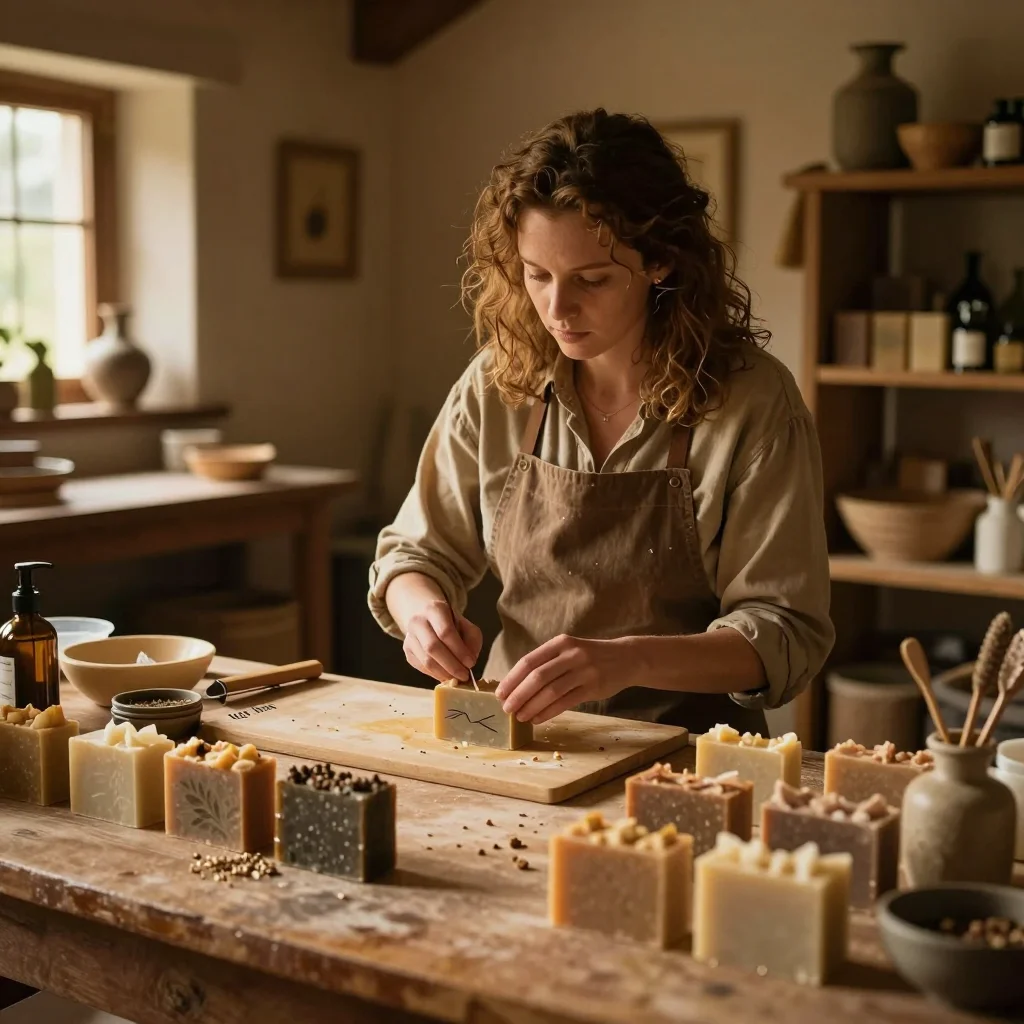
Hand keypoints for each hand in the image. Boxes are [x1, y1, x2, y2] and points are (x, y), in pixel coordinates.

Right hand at [402, 599, 482, 682]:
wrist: (425, 616)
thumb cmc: (450, 623)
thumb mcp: (466, 625)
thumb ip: (472, 641)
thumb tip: (469, 661)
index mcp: (435, 610)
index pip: (446, 632)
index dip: (459, 650)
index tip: (471, 663)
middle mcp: (418, 622)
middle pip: (433, 647)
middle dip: (451, 665)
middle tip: (464, 675)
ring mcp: (410, 637)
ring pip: (426, 660)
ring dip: (444, 673)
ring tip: (457, 678)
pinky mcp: (407, 650)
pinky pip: (421, 667)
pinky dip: (436, 674)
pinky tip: (446, 675)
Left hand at [495, 635, 635, 724]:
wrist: (626, 658)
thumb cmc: (589, 657)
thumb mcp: (568, 651)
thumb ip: (547, 663)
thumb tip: (516, 686)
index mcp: (560, 643)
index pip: (528, 661)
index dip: (511, 679)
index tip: (499, 693)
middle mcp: (571, 654)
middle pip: (537, 677)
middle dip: (518, 695)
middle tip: (506, 708)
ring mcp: (584, 670)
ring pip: (550, 691)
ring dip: (531, 706)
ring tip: (520, 717)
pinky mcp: (593, 686)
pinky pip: (565, 702)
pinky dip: (548, 712)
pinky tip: (537, 719)